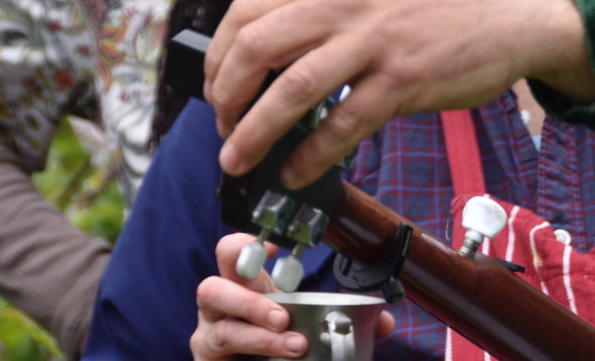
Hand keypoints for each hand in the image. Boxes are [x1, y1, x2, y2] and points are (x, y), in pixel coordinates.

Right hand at [191, 234, 396, 358]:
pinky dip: (251, 356)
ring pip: (219, 330)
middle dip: (249, 300)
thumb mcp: (307, 322)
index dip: (245, 245)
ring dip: (257, 336)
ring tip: (292, 345)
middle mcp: (220, 307)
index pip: (231, 253)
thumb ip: (344, 319)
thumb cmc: (276, 340)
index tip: (278, 247)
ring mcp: (210, 337)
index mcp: (245, 286)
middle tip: (284, 315)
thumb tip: (385, 320)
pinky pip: (218, 356)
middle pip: (211, 287)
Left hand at [206, 0, 594, 185]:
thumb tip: (262, 57)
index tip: (216, 88)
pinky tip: (296, 172)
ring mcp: (375, 41)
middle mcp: (347, 2)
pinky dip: (309, 156)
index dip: (217, 56)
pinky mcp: (404, 81)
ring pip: (291, 91)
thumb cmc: (438, 6)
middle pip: (256, 48)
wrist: (510, 11)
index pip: (246, 11)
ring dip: (253, 133)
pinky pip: (342, 126)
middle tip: (224, 127)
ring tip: (239, 159)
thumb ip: (321, 9)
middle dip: (225, 97)